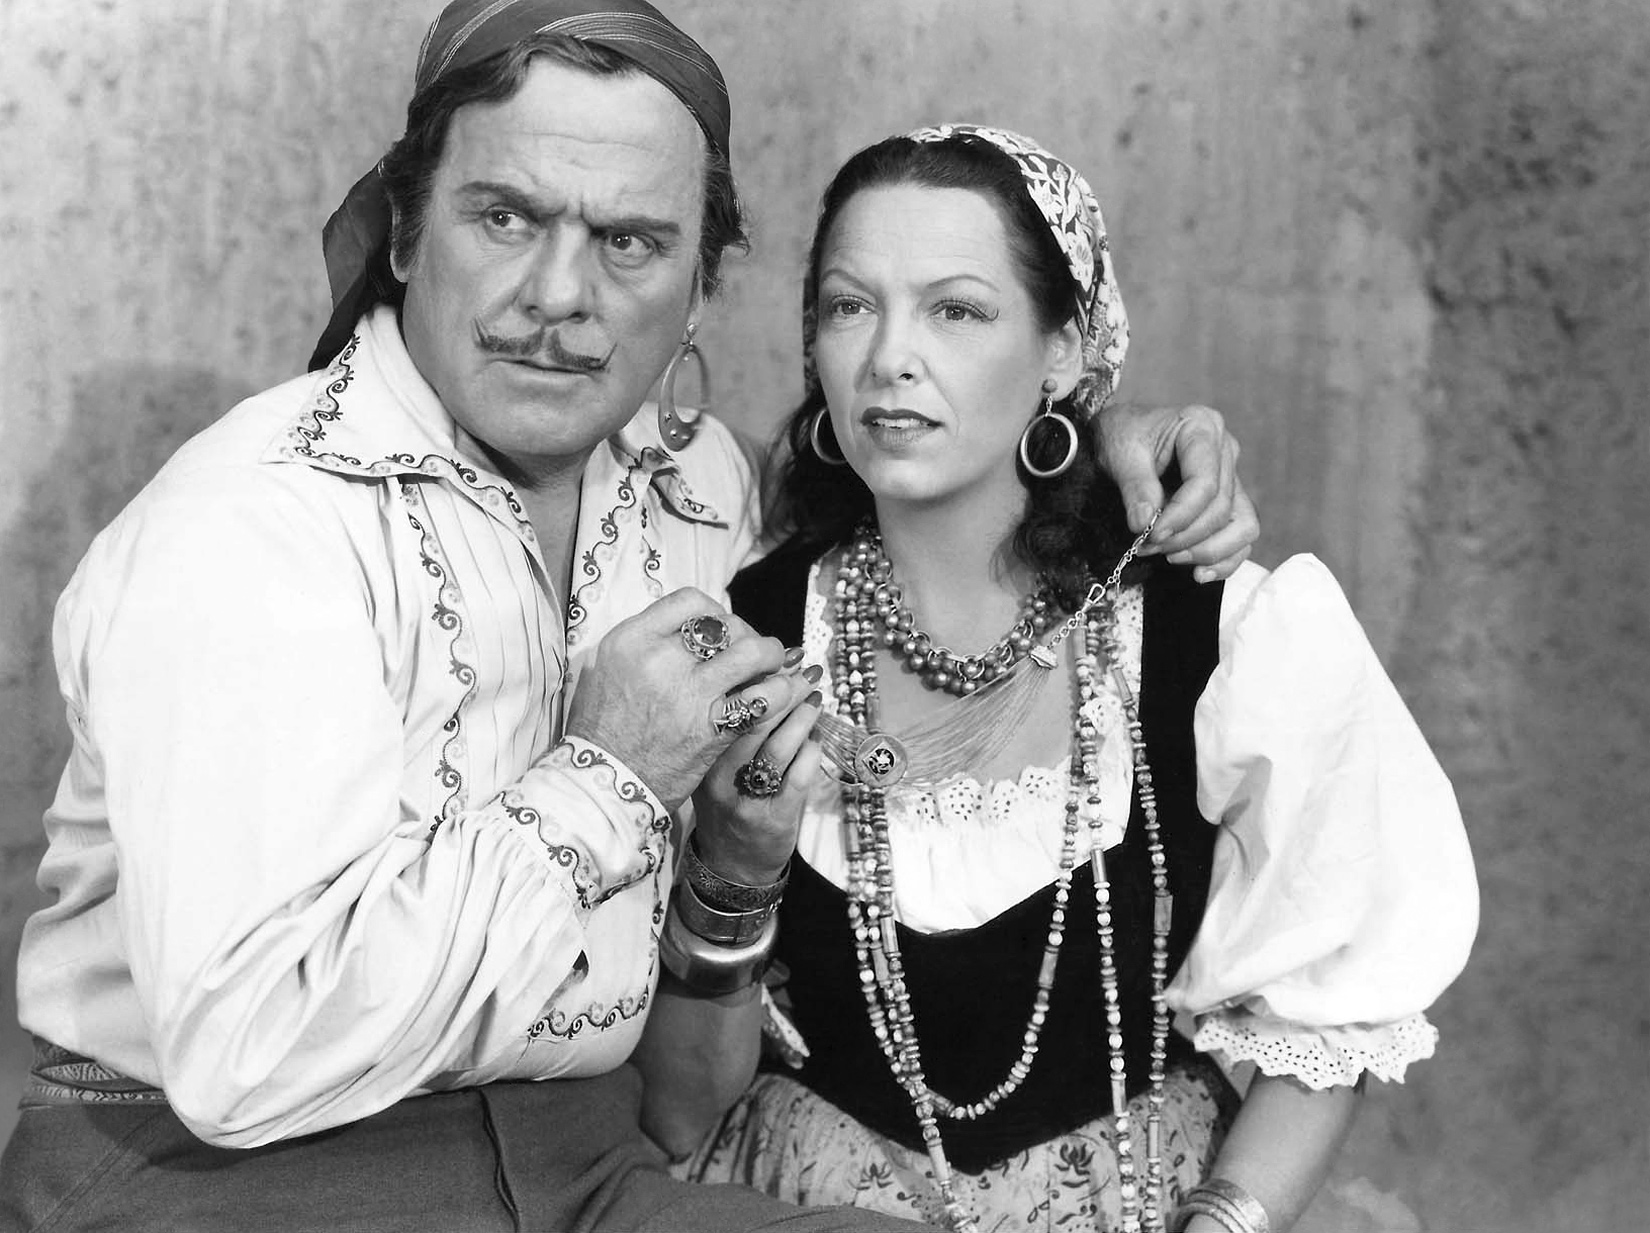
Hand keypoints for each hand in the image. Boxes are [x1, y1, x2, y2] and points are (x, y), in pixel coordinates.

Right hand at [564, 588, 814, 811]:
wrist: (604, 785)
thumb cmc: (601, 730)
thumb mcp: (603, 670)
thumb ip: (641, 643)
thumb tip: (679, 629)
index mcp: (631, 640)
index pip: (690, 601)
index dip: (715, 611)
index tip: (721, 628)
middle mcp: (661, 660)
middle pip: (726, 624)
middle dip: (747, 634)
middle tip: (752, 650)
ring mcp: (689, 694)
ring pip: (752, 653)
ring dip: (771, 656)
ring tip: (775, 664)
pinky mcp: (713, 728)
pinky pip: (763, 699)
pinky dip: (780, 692)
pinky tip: (782, 693)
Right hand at [691, 685, 823, 885]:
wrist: (731, 866)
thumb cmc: (726, 804)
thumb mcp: (714, 766)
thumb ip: (732, 730)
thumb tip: (767, 675)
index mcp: (700, 759)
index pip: (724, 709)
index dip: (752, 679)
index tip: (775, 657)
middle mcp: (717, 779)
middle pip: (752, 723)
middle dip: (784, 691)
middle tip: (805, 672)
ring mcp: (745, 801)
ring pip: (778, 747)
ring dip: (803, 717)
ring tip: (815, 697)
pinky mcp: (773, 819)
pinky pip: (798, 777)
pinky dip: (810, 751)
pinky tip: (815, 738)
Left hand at [1093, 401, 1259, 580]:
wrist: (1123, 434)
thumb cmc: (1123, 436)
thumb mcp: (1121, 453)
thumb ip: (1135, 487)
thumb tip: (1144, 524)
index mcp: (1202, 427)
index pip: (1205, 483)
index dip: (1180, 516)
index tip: (1150, 535)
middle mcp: (1225, 450)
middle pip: (1220, 507)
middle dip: (1184, 536)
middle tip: (1147, 547)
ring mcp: (1231, 475)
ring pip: (1242, 525)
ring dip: (1207, 550)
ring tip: (1170, 557)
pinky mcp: (1230, 500)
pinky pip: (1241, 536)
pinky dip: (1225, 559)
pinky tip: (1199, 574)